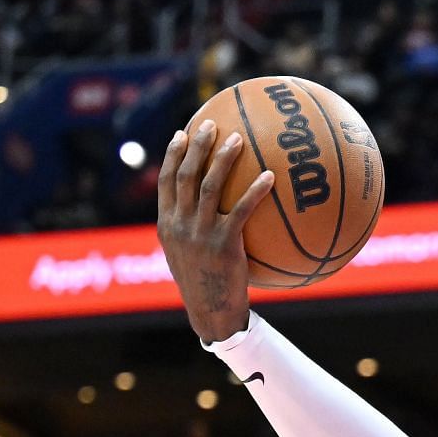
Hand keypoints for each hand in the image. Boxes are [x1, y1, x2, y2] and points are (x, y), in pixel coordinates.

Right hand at [156, 119, 274, 343]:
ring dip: (223, 159)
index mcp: (167, 224)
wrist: (211, 312)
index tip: (182, 133)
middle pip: (184, 175)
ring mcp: (199, 233)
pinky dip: (255, 191)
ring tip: (239, 138)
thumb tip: (211, 212)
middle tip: (211, 124)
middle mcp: (179, 224)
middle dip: (197, 146)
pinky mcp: (223, 244)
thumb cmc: (206, 285)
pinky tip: (271, 178)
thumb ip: (193, 230)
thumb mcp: (189, 256)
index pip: (166, 181)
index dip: (172, 155)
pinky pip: (241, 210)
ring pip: (208, 185)